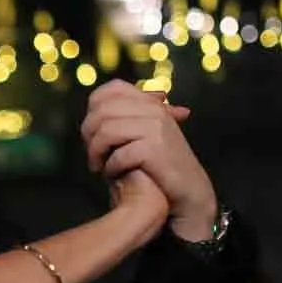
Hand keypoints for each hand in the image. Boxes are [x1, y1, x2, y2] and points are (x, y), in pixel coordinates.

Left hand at [80, 81, 217, 242]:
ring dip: (96, 152)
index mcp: (150, 104)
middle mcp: (154, 110)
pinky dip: (111, 167)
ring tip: (98, 167)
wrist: (191, 193)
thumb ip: (126, 119)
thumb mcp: (146, 136)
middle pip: (102, 111)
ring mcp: (156, 128)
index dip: (94, 110)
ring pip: (105, 131)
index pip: (111, 90)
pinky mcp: (155, 148)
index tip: (93, 133)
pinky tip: (114, 175)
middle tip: (93, 155)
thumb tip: (93, 109)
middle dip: (89, 134)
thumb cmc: (162, 168)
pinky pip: (118, 154)